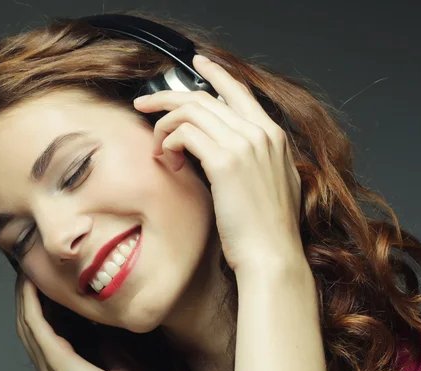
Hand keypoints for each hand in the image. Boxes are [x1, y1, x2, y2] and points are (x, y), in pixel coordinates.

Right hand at [14, 271, 162, 370]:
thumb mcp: (123, 370)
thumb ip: (112, 351)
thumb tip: (109, 332)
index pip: (51, 339)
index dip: (46, 314)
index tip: (51, 291)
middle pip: (33, 329)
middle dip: (31, 301)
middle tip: (32, 275)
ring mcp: (50, 365)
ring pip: (27, 323)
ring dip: (26, 297)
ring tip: (27, 273)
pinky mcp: (54, 358)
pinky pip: (34, 322)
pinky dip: (30, 301)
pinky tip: (30, 283)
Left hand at [133, 53, 304, 273]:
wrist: (273, 255)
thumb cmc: (269, 230)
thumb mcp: (275, 185)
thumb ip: (261, 161)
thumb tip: (238, 154)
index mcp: (273, 136)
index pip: (238, 92)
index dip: (215, 74)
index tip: (197, 64)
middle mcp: (260, 133)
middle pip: (205, 97)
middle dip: (168, 96)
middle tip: (145, 105)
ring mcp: (244, 145)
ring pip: (190, 111)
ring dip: (165, 125)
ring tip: (158, 148)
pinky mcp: (225, 162)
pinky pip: (184, 134)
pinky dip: (169, 143)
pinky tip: (168, 161)